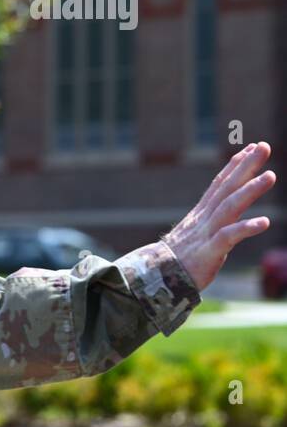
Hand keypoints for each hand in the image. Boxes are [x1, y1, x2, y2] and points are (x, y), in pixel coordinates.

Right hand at [164, 142, 275, 291]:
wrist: (156, 280)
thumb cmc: (177, 260)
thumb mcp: (193, 235)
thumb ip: (207, 222)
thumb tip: (215, 212)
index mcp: (201, 214)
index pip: (220, 184)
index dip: (235, 165)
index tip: (250, 148)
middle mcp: (204, 219)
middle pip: (227, 188)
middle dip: (246, 166)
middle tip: (263, 146)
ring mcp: (206, 233)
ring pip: (229, 207)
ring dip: (250, 190)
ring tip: (270, 175)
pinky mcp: (209, 252)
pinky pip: (228, 237)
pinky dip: (245, 228)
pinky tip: (264, 222)